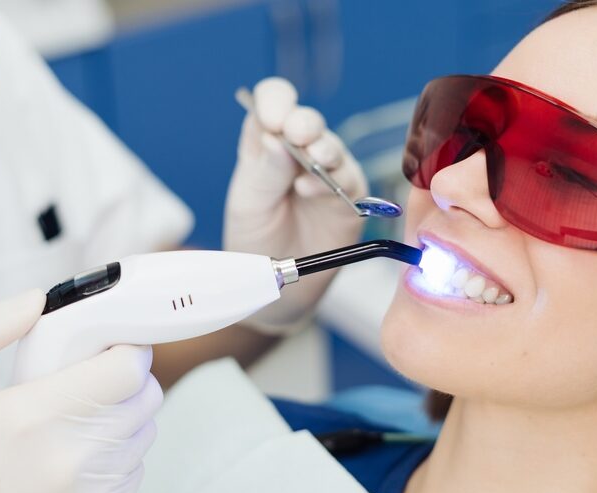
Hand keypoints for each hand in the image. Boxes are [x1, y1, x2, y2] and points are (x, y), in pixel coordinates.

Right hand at [0, 290, 160, 492]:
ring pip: (145, 432)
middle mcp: (71, 457)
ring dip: (125, 414)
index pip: (127, 370)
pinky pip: (135, 468)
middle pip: (147, 398)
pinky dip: (118, 452)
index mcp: (35, 417)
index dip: (125, 348)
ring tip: (81, 412)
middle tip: (93, 374)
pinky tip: (79, 447)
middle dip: (127, 376)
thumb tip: (34, 302)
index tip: (106, 344)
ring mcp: (88, 489)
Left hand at [225, 77, 367, 333]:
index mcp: (266, 144)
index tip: (274, 118)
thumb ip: (263, 172)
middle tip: (297, 134)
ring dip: (323, 149)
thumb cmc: (256, 240)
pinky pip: (348, 179)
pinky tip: (314, 189)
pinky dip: (333, 181)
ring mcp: (326, 173)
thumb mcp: (248, 205)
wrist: (279, 287)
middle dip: (303, 123)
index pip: (273, 103)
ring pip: (331, 147)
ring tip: (313, 160)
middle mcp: (298, 152)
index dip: (276, 101)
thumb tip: (275, 137)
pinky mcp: (349, 197)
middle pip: (306, 121)